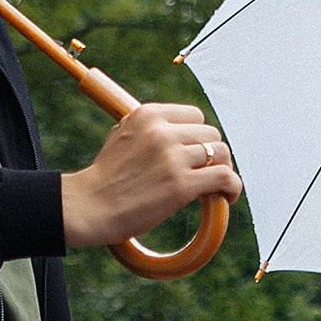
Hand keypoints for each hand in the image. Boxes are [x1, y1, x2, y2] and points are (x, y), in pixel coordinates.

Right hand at [61, 102, 242, 247]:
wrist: (88, 206)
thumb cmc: (104, 176)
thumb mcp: (121, 134)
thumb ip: (149, 127)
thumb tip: (178, 129)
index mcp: (148, 114)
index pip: (195, 116)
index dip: (198, 136)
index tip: (195, 153)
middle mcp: (162, 131)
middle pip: (211, 134)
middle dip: (211, 154)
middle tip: (205, 173)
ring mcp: (172, 157)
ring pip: (221, 154)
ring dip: (222, 171)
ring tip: (215, 187)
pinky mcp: (181, 185)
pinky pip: (225, 178)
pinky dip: (232, 187)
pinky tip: (227, 196)